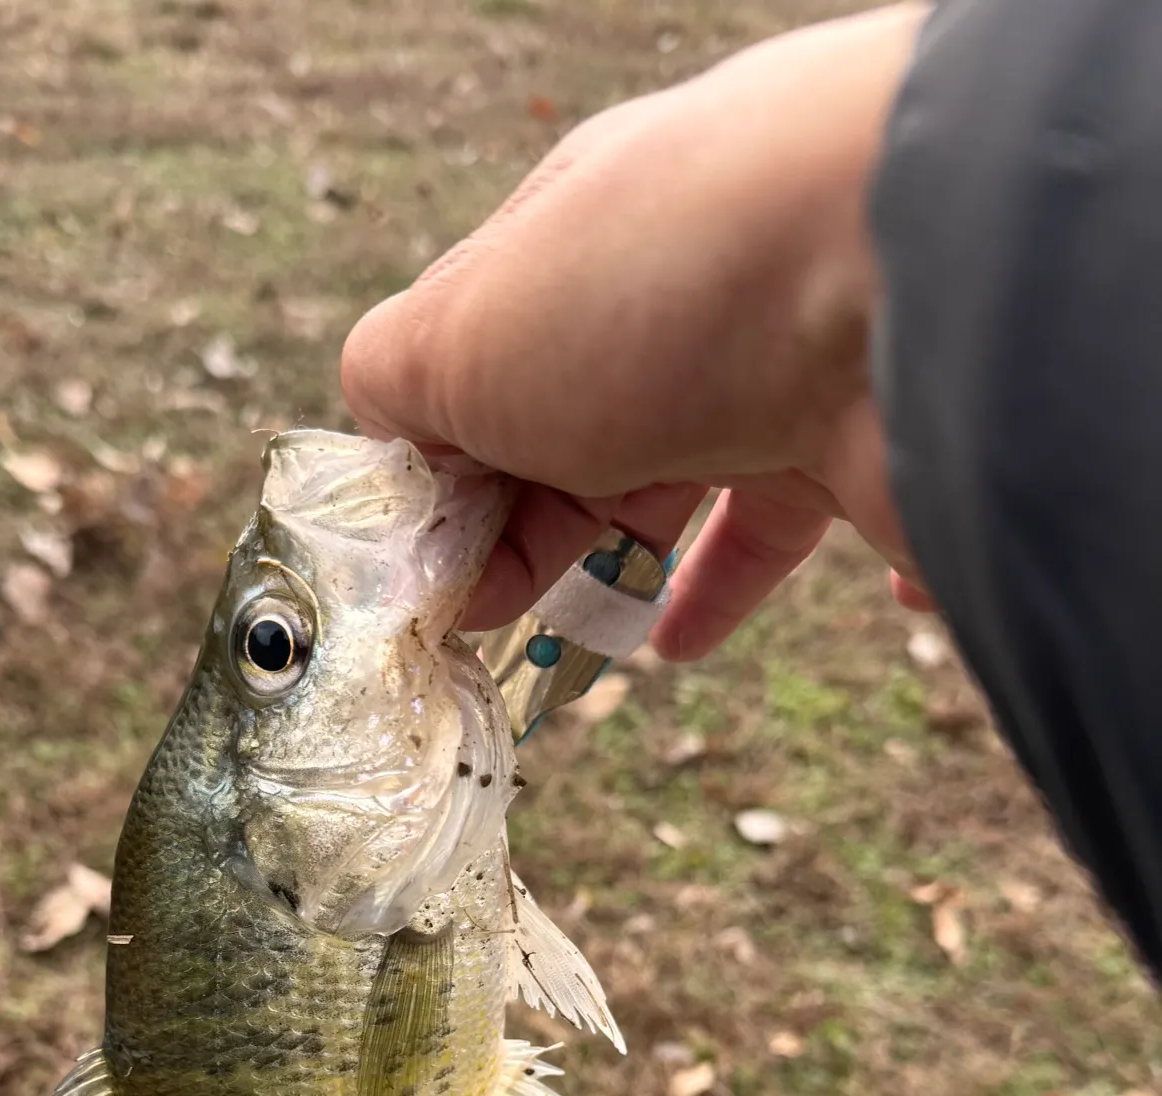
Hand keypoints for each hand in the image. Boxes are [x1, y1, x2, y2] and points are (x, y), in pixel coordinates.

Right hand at [340, 3, 934, 658]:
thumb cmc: (653, 290)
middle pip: (576, 436)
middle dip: (531, 534)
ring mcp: (774, 368)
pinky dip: (744, 585)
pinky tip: (703, 637)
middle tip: (500, 621)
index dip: (451, 476)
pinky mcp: (861, 443)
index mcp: (573, 248)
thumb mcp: (461, 330)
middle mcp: (676, 299)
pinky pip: (797, 521)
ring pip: (684, 487)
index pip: (484, 366)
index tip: (438, 574)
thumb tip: (389, 451)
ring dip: (632, 570)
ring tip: (604, 644)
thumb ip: (394, 383)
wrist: (909, 282)